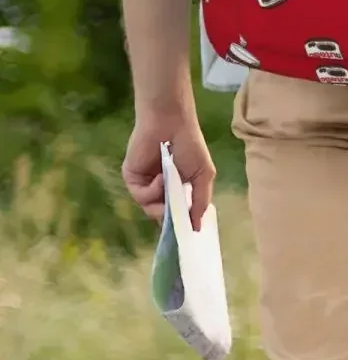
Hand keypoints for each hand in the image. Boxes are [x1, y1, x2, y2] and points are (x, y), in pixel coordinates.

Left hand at [122, 112, 214, 231]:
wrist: (171, 124)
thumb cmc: (190, 145)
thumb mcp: (203, 175)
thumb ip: (200, 202)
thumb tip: (198, 228)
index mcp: (177, 188)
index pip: (176, 213)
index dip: (180, 224)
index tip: (186, 235)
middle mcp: (159, 189)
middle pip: (162, 215)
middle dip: (171, 218)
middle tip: (178, 219)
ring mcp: (145, 185)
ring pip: (150, 209)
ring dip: (162, 203)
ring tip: (171, 188)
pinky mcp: (132, 179)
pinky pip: (141, 196)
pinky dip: (153, 190)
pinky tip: (161, 177)